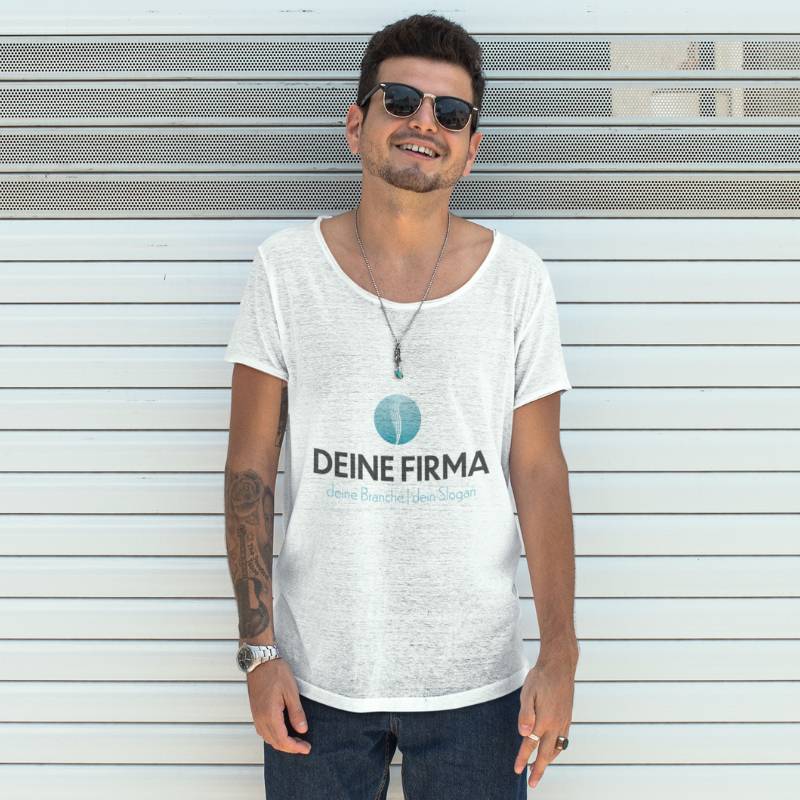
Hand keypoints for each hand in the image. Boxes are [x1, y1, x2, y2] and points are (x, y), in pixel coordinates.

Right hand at [246, 658, 311, 754]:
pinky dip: (273, 736)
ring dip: (281, 743)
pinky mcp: (255, 711)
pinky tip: (282, 731)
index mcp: (270, 715)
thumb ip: (296, 712)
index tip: (307, 748)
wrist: (260, 660)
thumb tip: (302, 730)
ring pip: (268, 738)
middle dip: (290, 748)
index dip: (296, 747)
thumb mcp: (291, 691)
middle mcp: (260, 718)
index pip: (283, 740)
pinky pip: (263, 731)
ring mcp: (256, 715)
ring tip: (295, 741)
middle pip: (275, 742)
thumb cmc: (276, 672)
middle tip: (304, 746)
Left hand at [513, 655, 575, 789]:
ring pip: (557, 748)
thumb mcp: (527, 692)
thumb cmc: (540, 677)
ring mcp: (563, 721)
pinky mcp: (568, 717)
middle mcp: (556, 724)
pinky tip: (553, 749)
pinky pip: (563, 740)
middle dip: (539, 770)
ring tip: (540, 767)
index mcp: (544, 720)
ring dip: (549, 761)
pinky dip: (558, 749)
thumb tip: (524, 734)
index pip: (531, 745)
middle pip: (547, 754)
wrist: (559, 665)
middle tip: (532, 783)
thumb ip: (525, 714)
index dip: (523, 759)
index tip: (517, 771)